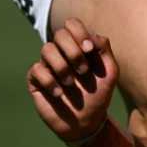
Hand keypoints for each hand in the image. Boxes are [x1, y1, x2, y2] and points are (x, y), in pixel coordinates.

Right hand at [27, 18, 118, 143]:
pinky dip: (51, 81)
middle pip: (59, 34)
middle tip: (84, 70)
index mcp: (79, 46)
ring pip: (46, 49)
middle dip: (73, 50)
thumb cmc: (100, 95)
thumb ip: (105, 49)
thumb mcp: (110, 72)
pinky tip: (60, 93)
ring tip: (72, 84)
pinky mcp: (36, 81)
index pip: (72, 24)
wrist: (87, 121)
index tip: (90, 50)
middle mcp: (62, 53)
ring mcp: (48, 65)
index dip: (79, 33)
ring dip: (62, 66)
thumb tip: (92, 36)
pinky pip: (36, 69)